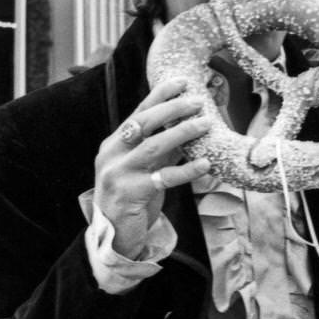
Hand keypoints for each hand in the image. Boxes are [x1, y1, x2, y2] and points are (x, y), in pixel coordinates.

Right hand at [93, 79, 211, 258]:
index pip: (138, 113)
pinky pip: (164, 178)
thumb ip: (161, 150)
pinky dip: (187, 170)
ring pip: (153, 146)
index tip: (180, 81)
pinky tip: (206, 164)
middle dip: (172, 109)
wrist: (114, 237)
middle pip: (143, 123)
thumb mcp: (143, 169)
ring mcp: (118, 174)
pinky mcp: (131, 194)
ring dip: (182, 133)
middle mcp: (111, 155)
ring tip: (205, 124)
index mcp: (113, 144)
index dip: (159, 96)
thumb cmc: (131, 200)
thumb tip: (189, 128)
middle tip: (197, 101)